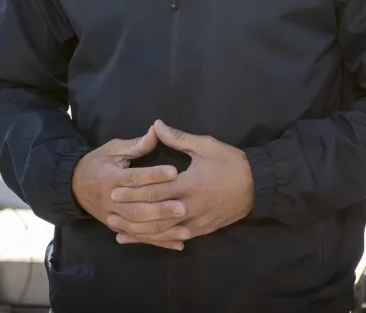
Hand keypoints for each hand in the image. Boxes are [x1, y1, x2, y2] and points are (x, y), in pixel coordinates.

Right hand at [71, 128, 185, 249]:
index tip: (175, 172)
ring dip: (162, 230)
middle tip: (183, 207)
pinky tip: (177, 245)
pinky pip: (139, 237)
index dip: (154, 175)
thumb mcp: (112, 149)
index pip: (134, 178)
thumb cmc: (97, 163)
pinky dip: (158, 242)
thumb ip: (136, 145)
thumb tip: (157, 130)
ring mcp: (113, 217)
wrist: (73, 186)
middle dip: (161, 209)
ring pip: (138, 227)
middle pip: (137, 208)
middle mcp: (112, 201)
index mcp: (111, 178)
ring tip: (185, 230)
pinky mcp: (116, 228)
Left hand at [108, 119, 253, 246]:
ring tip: (119, 232)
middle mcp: (189, 207)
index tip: (113, 191)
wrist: (257, 186)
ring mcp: (195, 222)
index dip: (131, 192)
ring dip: (140, 233)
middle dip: (129, 215)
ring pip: (162, 232)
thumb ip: (178, 139)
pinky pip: (175, 238)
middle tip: (109, 214)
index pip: (153, 190)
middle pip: (153, 215)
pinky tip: (145, 240)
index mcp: (188, 185)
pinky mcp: (201, 231)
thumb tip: (156, 125)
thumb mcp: (206, 146)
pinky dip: (158, 240)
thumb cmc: (231, 163)